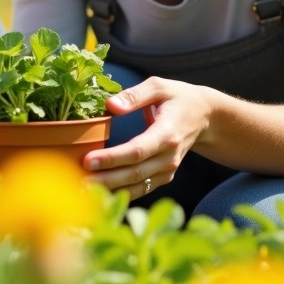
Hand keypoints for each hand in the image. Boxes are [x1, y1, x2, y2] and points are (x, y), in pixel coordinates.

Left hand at [84, 77, 213, 198]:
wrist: (205, 117)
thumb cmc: (178, 98)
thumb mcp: (159, 86)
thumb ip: (134, 95)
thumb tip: (110, 105)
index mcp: (167, 133)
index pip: (137, 151)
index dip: (112, 158)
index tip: (88, 160)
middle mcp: (169, 156)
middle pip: (134, 173)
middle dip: (105, 179)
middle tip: (77, 181)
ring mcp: (168, 170)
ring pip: (137, 186)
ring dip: (110, 191)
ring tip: (82, 192)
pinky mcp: (164, 176)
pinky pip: (141, 190)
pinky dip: (121, 195)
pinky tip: (99, 196)